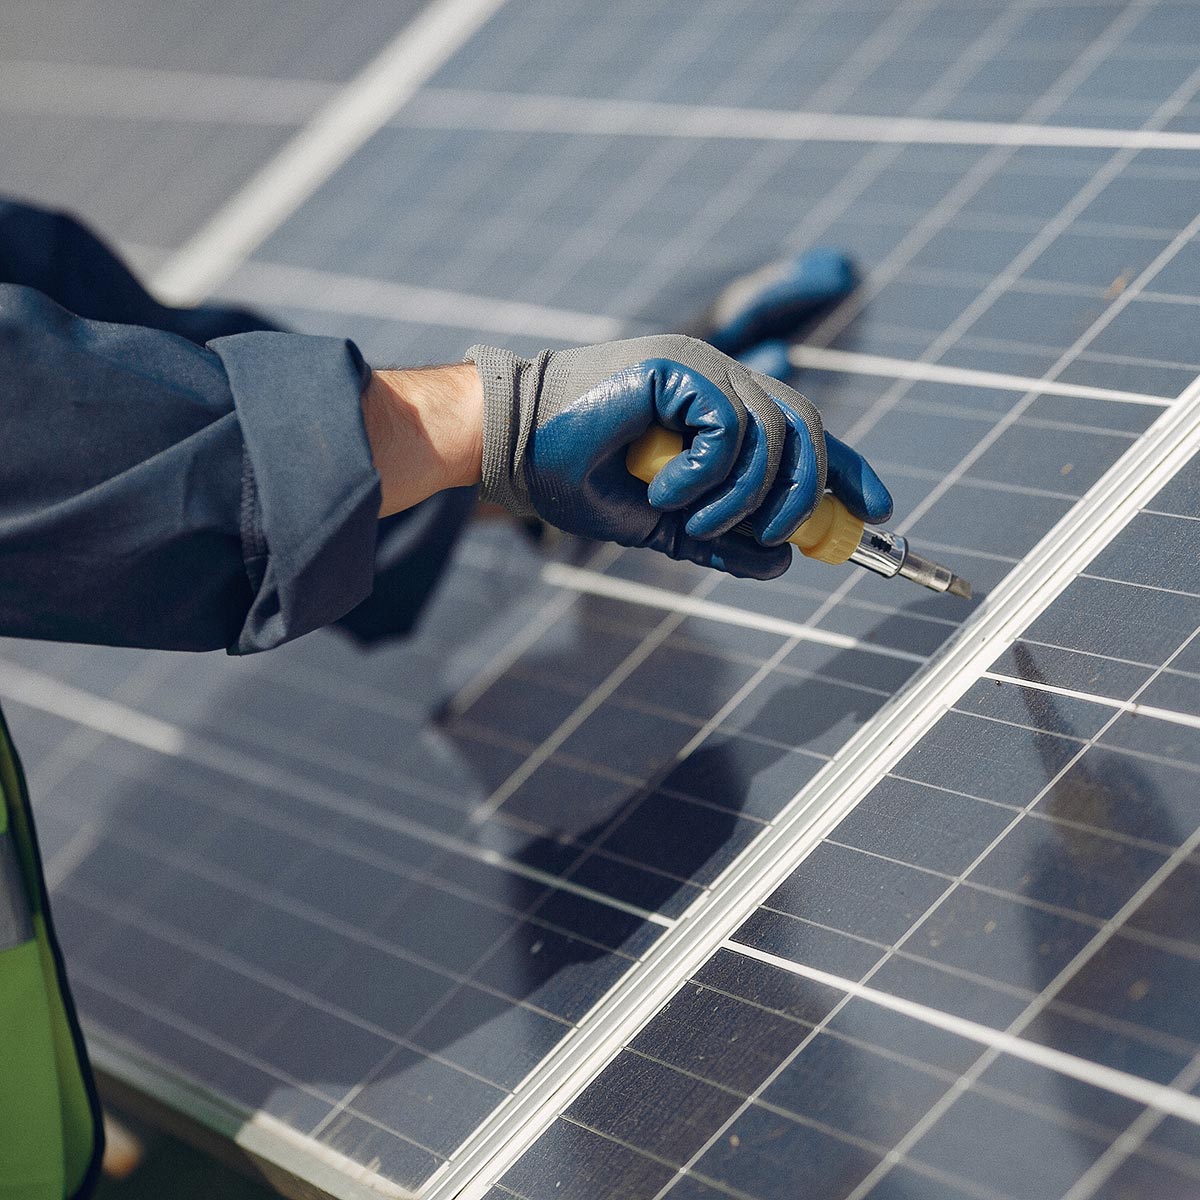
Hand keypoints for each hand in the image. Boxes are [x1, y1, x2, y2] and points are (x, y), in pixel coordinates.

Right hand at [467, 334, 890, 579]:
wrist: (511, 447)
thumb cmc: (574, 477)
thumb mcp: (661, 524)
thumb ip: (717, 539)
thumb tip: (779, 563)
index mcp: (721, 408)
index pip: (805, 432)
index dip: (848, 471)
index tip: (878, 512)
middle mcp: (721, 380)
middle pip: (807, 433)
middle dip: (807, 498)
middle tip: (777, 539)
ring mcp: (701, 368)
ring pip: (775, 437)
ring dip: (743, 500)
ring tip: (695, 523)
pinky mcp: (679, 366)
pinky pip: (730, 430)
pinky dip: (708, 476)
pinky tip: (667, 492)